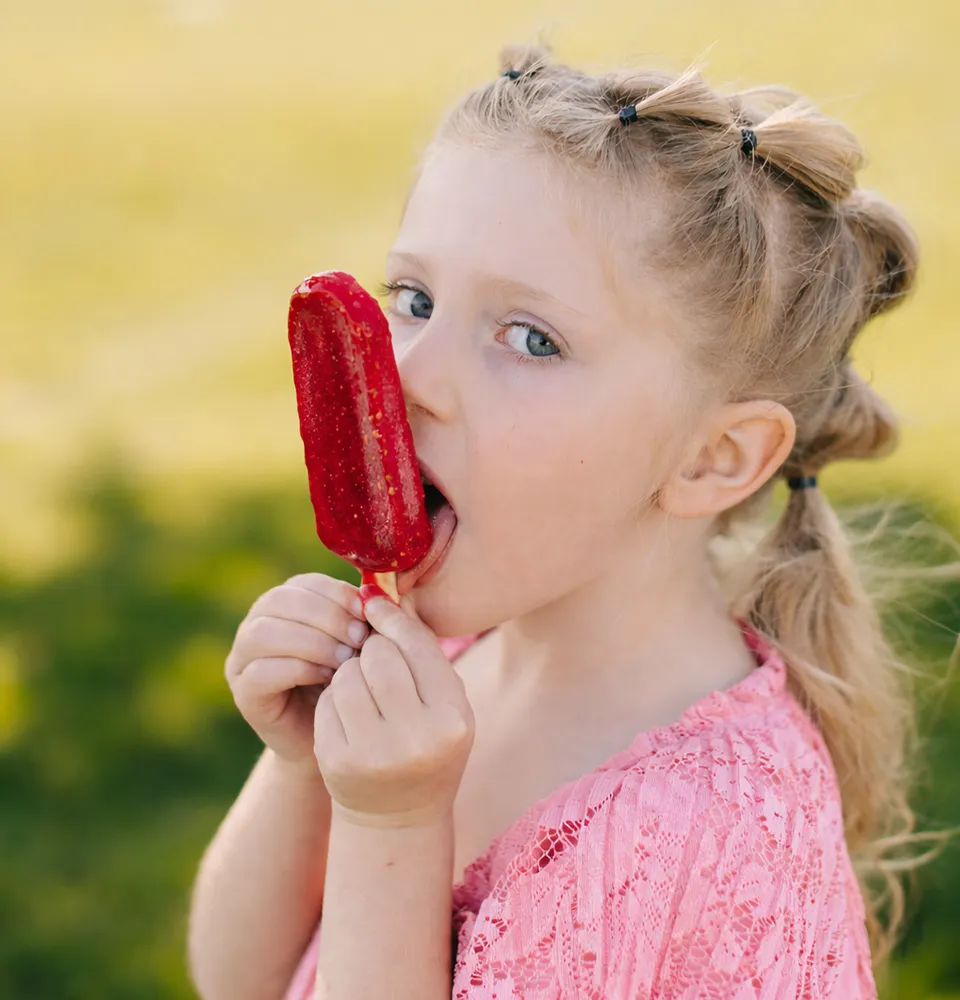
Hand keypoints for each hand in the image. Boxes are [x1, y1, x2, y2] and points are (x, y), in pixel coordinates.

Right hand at [225, 573, 370, 773]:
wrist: (338, 738)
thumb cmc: (351, 683)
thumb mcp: (360, 644)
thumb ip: (364, 618)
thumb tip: (377, 595)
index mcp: (286, 604)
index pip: (304, 583)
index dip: (336, 594)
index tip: (367, 613)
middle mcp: (256, 625)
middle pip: (280, 601)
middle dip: (326, 616)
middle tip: (358, 638)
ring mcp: (243, 659)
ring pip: (265, 633)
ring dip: (312, 642)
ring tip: (345, 659)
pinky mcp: (244, 693)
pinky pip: (261, 671)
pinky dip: (298, 669)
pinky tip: (327, 679)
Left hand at [313, 594, 474, 827]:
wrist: (398, 814)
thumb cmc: (427, 742)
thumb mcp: (443, 703)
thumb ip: (421, 652)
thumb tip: (379, 594)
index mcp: (452, 718)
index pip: (417, 647)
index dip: (392, 618)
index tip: (374, 604)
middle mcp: (417, 739)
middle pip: (379, 657)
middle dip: (371, 649)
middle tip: (373, 658)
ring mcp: (374, 754)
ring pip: (347, 676)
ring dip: (350, 672)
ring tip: (362, 688)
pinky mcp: (337, 762)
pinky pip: (326, 703)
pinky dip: (333, 698)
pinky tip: (347, 713)